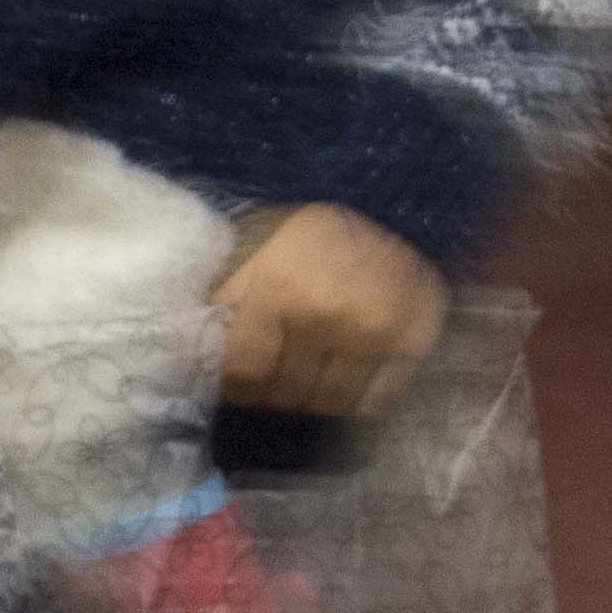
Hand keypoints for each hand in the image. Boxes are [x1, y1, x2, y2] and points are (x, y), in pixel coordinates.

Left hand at [209, 203, 447, 417]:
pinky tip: (343, 387)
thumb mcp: (261, 247)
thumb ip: (233, 296)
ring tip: (305, 386)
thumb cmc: (318, 230)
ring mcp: (373, 337)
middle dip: (271, 393)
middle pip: (286, 392)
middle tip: (271, 384)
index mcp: (281, 290)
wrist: (396, 208)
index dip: (235, 387)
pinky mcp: (410, 348)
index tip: (235, 386)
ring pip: (328, 403)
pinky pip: (373, 403)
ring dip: (310, 402)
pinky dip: (353, 404)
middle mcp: (327, 319)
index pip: (245, 370)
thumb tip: (201, 349)